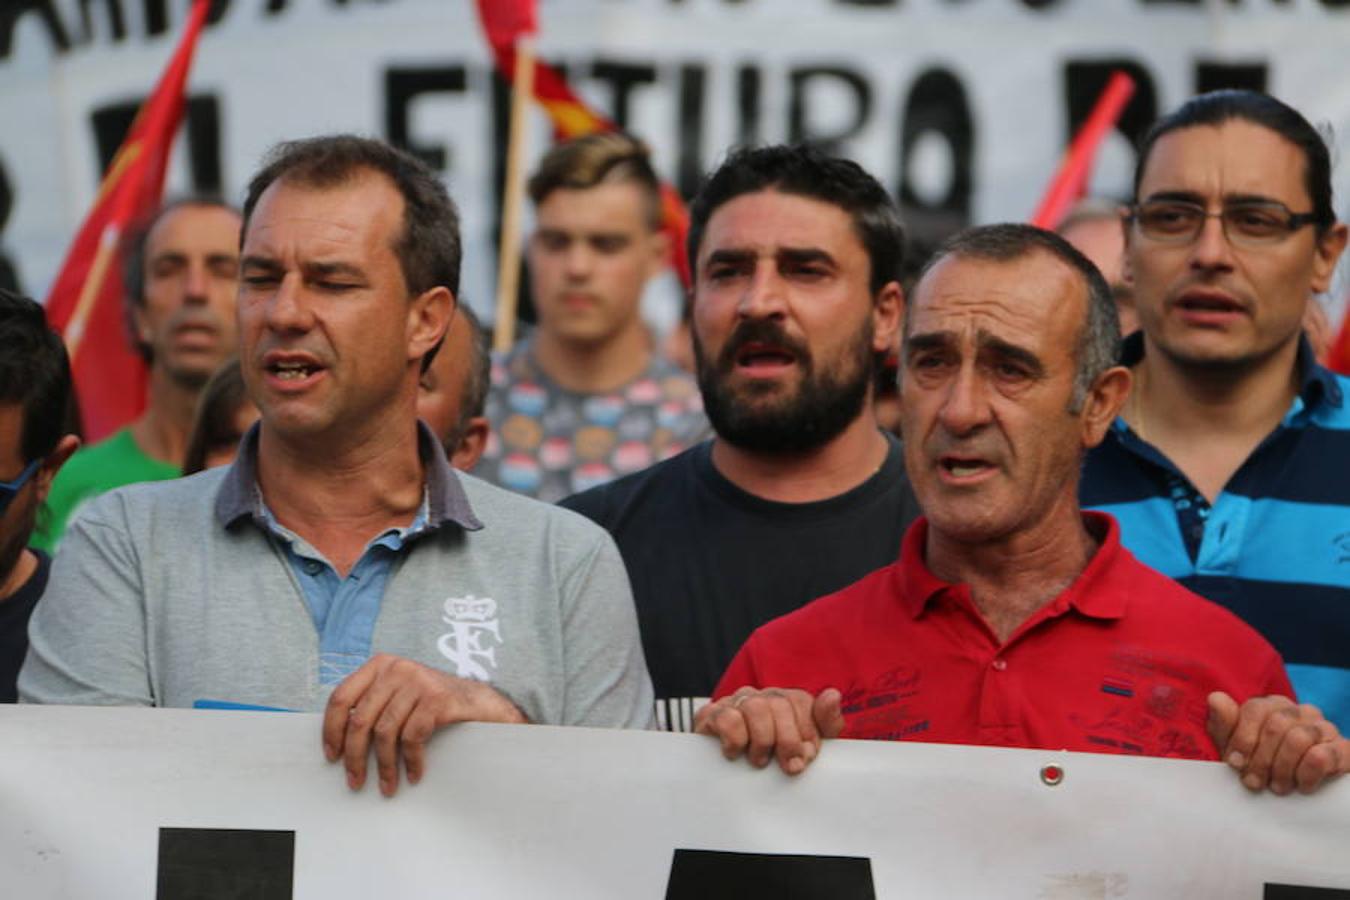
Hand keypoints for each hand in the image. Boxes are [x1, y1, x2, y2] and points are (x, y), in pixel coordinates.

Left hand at [322, 653, 526, 796]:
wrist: (480, 702)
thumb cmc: (433, 703)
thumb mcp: (398, 693)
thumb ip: (372, 703)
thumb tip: (338, 739)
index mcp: (380, 665)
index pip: (341, 697)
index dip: (331, 729)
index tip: (332, 756)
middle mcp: (397, 669)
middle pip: (361, 719)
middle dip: (355, 756)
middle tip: (355, 781)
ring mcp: (418, 682)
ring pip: (385, 732)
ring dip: (385, 766)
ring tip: (387, 786)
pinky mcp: (437, 698)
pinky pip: (413, 737)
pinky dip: (412, 761)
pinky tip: (414, 774)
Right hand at [694, 687, 844, 775]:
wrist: (728, 778)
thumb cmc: (774, 760)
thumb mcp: (807, 746)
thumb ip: (826, 722)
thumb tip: (833, 695)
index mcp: (785, 700)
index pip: (801, 701)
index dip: (807, 731)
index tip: (808, 757)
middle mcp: (760, 696)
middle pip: (779, 704)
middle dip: (788, 739)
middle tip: (789, 767)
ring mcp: (734, 703)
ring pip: (755, 707)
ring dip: (763, 740)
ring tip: (760, 762)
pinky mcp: (711, 716)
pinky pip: (727, 718)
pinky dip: (735, 740)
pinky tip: (735, 754)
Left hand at [1207, 692, 1347, 794]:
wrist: (1302, 791)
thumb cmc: (1261, 765)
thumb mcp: (1235, 747)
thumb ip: (1224, 724)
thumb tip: (1215, 698)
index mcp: (1273, 705)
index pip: (1255, 709)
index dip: (1241, 738)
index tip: (1234, 764)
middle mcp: (1301, 711)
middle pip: (1275, 726)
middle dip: (1260, 759)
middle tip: (1254, 783)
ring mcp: (1325, 728)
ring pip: (1298, 739)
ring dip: (1282, 769)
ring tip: (1277, 787)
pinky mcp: (1344, 750)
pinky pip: (1323, 755)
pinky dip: (1306, 774)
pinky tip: (1302, 787)